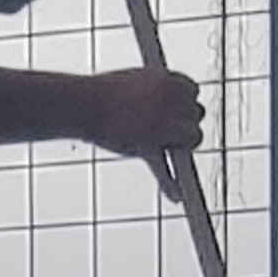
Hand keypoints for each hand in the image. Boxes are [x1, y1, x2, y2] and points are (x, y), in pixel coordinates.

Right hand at [83, 65, 202, 178]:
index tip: (178, 105)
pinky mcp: (150, 148)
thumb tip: (164, 110)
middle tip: (169, 127)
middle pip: (196, 113)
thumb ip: (154, 94)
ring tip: (170, 146)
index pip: (191, 90)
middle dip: (186, 120)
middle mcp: (171, 102)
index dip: (184, 99)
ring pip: (192, 137)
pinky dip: (170, 184)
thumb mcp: (134, 82)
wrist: (82, 105)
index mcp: (167, 81)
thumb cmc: (101, 93)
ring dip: (183, 143)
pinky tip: (177, 195)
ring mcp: (162, 126)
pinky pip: (165, 169)